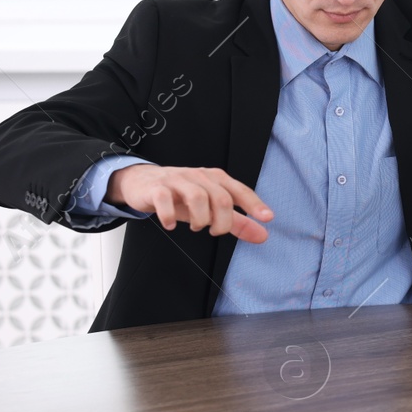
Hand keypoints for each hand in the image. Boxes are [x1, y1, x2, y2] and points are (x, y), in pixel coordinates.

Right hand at [108, 164, 273, 239]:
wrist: (143, 183)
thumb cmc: (181, 196)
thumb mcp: (211, 208)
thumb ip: (238, 222)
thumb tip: (263, 235)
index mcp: (215, 179)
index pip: (239, 190)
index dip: (254, 204)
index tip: (267, 218)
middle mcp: (199, 177)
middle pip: (221, 198)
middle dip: (222, 222)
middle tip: (214, 231)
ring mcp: (177, 180)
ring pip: (197, 198)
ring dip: (200, 220)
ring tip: (195, 227)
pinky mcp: (156, 188)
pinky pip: (165, 200)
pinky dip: (169, 216)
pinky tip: (170, 225)